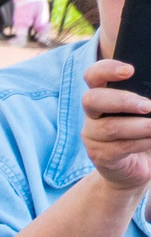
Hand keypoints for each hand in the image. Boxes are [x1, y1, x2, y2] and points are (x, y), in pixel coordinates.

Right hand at [82, 59, 150, 189]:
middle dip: (122, 101)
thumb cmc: (146, 130)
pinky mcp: (99, 155)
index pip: (94, 75)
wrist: (139, 166)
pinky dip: (141, 142)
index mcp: (104, 94)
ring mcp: (93, 135)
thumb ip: (147, 97)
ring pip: (110, 127)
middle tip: (148, 106)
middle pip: (92, 99)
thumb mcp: (147, 110)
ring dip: (140, 126)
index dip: (106, 69)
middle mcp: (93, 113)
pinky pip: (119, 147)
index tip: (129, 71)